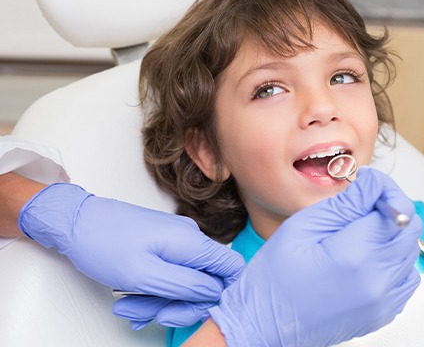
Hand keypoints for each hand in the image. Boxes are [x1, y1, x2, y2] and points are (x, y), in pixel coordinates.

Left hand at [19, 183, 244, 326]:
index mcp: (190, 241)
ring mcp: (175, 242)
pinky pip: (168, 274)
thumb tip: (215, 292)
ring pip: (183, 282)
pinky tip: (131, 300)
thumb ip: (186, 285)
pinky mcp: (161, 245)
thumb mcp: (145, 275)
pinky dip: (152, 291)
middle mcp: (188, 239)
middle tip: (153, 315)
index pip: (232, 266)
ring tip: (129, 307)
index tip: (199, 309)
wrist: (76, 222)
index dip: (223, 293)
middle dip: (179, 304)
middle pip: (205, 281)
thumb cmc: (104, 243)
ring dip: (159, 301)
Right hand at [208, 167, 422, 346]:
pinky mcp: (382, 313)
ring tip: (357, 233)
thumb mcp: (302, 226)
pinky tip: (364, 257)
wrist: (265, 321)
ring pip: (409, 251)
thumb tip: (373, 183)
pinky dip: (391, 259)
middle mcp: (377, 282)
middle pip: (410, 229)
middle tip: (360, 205)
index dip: (384, 190)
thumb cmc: (275, 277)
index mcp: (354, 255)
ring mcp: (383, 302)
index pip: (397, 209)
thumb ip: (344, 204)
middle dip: (389, 208)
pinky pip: (405, 277)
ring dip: (390, 234)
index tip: (367, 186)